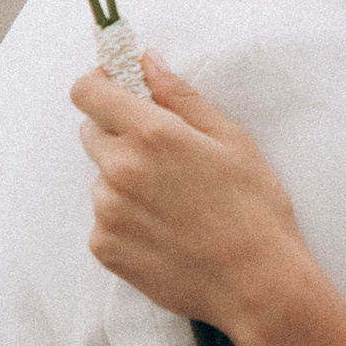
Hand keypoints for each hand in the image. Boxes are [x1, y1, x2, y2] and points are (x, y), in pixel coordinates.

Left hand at [73, 55, 308, 334]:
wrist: (257, 284)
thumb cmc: (254, 209)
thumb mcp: (230, 139)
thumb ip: (180, 96)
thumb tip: (146, 61)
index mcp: (151, 134)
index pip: (88, 92)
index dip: (100, 85)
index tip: (117, 90)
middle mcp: (121, 170)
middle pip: (91, 133)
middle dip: (118, 135)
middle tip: (163, 158)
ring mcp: (108, 212)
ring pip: (100, 180)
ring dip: (123, 183)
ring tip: (172, 205)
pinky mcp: (106, 248)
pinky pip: (103, 221)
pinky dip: (125, 222)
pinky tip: (164, 233)